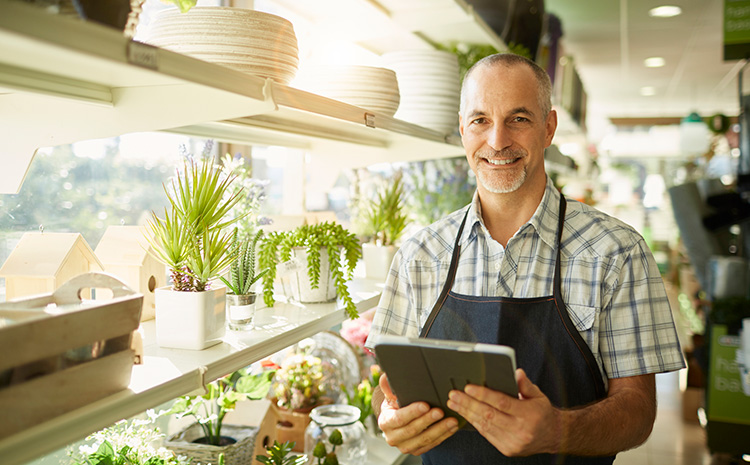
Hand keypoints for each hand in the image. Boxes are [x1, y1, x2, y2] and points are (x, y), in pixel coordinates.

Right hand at [377, 373, 459, 454]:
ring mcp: (405, 446)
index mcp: (386, 422)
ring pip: (424, 439)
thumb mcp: (390, 396)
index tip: (425, 405)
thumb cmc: (395, 406)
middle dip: (428, 420)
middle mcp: (393, 437)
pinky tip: (451, 428)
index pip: (399, 418)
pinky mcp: (416, 450)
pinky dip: (443, 436)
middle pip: (412, 430)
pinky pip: (431, 445)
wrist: (396, 422)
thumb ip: (388, 387)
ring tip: (451, 421)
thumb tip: (387, 377)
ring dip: (440, 430)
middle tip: (440, 411)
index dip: (412, 412)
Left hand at [446, 368, 561, 455]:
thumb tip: (516, 372)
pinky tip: (466, 414)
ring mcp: (513, 442)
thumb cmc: (543, 413)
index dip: (483, 395)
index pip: (502, 403)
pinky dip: (475, 423)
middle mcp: (520, 430)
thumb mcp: (538, 395)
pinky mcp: (506, 449)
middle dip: (468, 404)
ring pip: (485, 426)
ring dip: (467, 413)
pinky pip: (486, 434)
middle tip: (454, 395)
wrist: (553, 437)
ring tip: (454, 403)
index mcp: (529, 414)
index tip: (468, 387)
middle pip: (489, 415)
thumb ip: (525, 384)